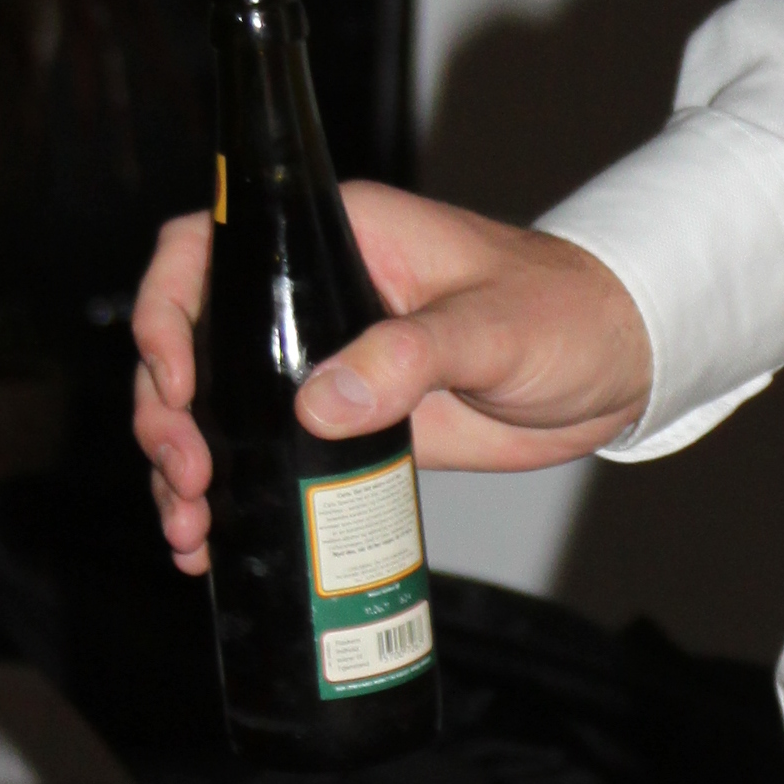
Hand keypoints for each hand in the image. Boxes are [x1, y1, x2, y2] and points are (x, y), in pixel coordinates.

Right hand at [131, 183, 654, 570]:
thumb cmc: (568, 315)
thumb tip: (320, 403)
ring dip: (182, 468)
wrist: (616, 370)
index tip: (177, 378)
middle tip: (188, 476)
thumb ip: (414, 355)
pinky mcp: (339, 427)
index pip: (209, 247)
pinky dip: (226, 499)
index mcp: (337, 239)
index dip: (167, 306)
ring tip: (190, 530)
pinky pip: (257, 457)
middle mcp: (311, 298)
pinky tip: (210, 545)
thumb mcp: (493, 328)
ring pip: (212, 409)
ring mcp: (318, 366)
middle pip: (193, 342)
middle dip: (168, 413)